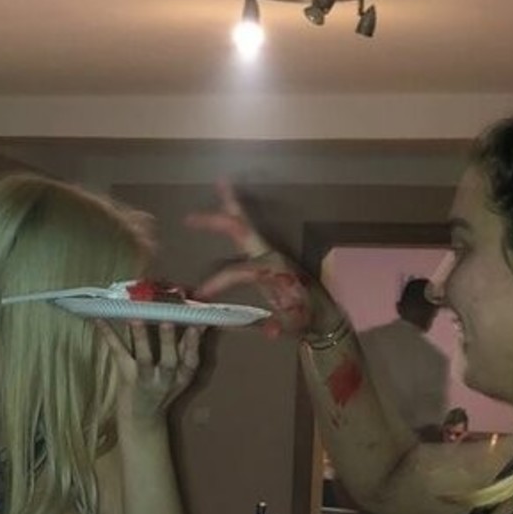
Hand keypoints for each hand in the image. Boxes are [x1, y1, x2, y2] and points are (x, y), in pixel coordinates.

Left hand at [96, 319, 203, 426]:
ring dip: (141, 339)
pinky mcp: (126, 377)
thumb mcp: (180, 374)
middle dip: (169, 342)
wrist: (142, 421)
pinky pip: (119, 354)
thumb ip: (187, 349)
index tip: (197, 325)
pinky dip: (109, 336)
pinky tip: (100, 321)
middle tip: (167, 322)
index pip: (192, 361)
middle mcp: (165, 380)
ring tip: (136, 320)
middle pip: (169, 362)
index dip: (195, 343)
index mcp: (182, 377)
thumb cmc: (162, 391)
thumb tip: (200, 322)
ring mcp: (144, 379)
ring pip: (144, 360)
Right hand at [186, 180, 331, 338]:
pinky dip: (238, 213)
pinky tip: (228, 198)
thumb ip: (279, 326)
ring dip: (233, 204)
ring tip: (222, 182)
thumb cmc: (306, 320)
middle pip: (241, 231)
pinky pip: (250, 230)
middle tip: (189, 218)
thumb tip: (270, 331)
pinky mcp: (268, 255)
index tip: (199, 295)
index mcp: (273, 271)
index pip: (240, 270)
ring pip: (246, 224)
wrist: (323, 315)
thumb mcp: (294, 326)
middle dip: (216, 222)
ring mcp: (269, 253)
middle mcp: (270, 256)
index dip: (218, 281)